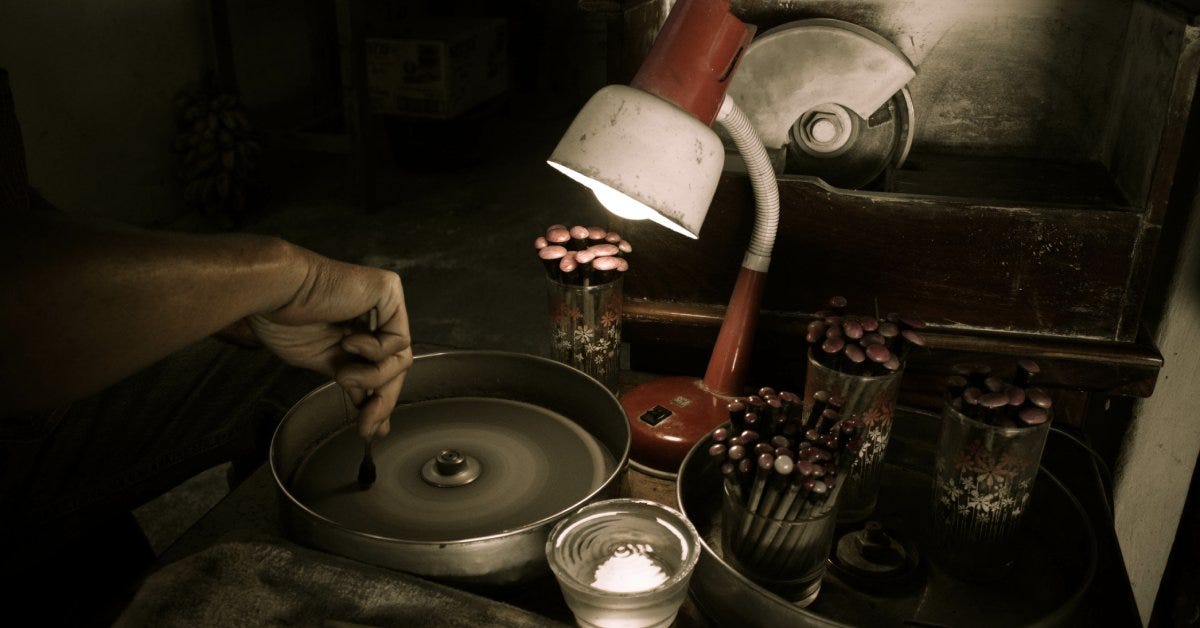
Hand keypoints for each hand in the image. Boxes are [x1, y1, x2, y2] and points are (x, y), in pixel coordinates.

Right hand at [247, 251, 412, 438]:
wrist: (275, 294)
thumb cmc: (286, 321)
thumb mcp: (326, 362)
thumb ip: (354, 382)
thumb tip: (372, 414)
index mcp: (358, 329)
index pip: (382, 368)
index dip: (379, 400)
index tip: (370, 427)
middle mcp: (374, 315)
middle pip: (396, 366)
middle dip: (383, 399)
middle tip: (367, 423)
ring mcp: (384, 302)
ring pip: (401, 358)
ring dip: (373, 376)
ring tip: (344, 374)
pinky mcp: (389, 291)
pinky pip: (399, 338)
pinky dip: (374, 351)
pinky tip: (348, 342)